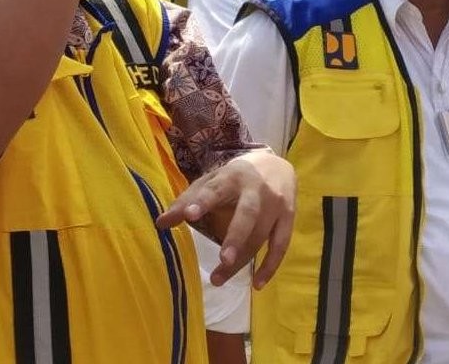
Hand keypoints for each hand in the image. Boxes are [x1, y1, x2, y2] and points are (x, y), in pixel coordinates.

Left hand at [156, 149, 294, 288]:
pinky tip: (257, 284)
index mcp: (232, 177)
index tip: (188, 215)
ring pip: (261, 235)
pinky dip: (271, 265)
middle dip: (236, 236)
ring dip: (242, 259)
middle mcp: (257, 189)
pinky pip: (281, 244)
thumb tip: (160, 224)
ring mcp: (276, 204)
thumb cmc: (235, 178)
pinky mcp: (288, 217)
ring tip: (218, 278)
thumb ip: (187, 201)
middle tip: (223, 259)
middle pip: (248, 214)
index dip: (203, 202)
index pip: (216, 189)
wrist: (276, 164)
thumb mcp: (211, 182)